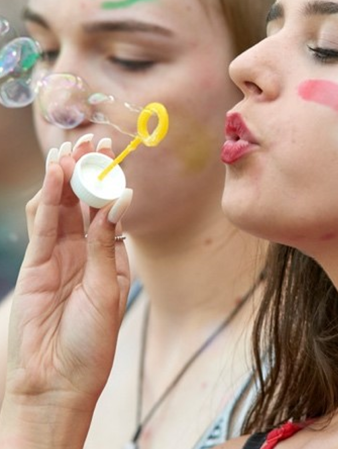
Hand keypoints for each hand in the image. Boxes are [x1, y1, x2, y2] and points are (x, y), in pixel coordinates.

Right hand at [3, 138, 130, 443]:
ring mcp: (55, 257)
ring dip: (66, 178)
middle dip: (86, 170)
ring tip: (73, 149)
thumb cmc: (91, 343)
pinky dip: (49, 200)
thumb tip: (122, 200)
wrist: (59, 381)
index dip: (111, 182)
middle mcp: (81, 253)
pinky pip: (42, 226)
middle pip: (81, 202)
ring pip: (59, 208)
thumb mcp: (109, 289)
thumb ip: (107, 245)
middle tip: (93, 138)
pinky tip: (56, 177)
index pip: (108, 211)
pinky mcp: (34, 266)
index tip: (119, 154)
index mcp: (108, 257)